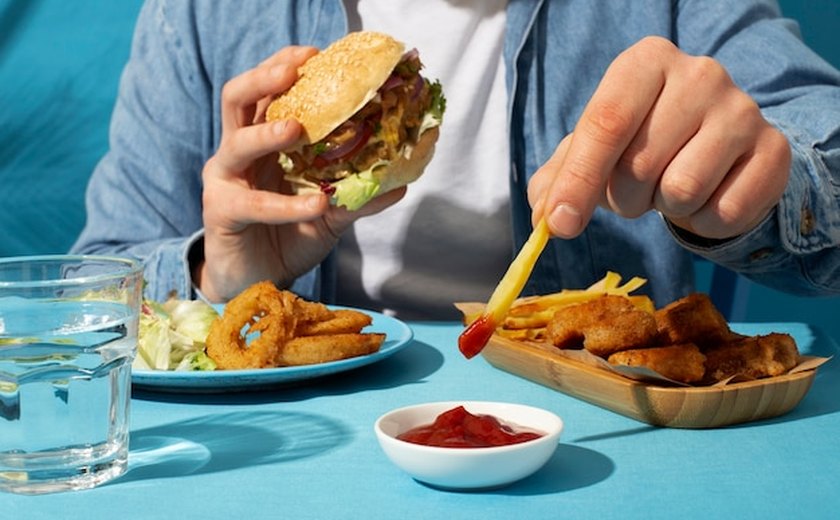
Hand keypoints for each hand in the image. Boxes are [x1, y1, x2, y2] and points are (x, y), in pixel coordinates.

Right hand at [198, 46, 405, 300]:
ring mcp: (225, 180)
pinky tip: (316, 206)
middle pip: (238, 99)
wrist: (256, 284)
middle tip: (294, 71)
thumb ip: (355, 197)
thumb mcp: (328, 216)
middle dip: (264, 79)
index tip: (315, 53)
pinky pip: (252, 203)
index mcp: (262, 142)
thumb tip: (401, 184)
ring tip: (298, 130)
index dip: (285, 68)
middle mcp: (238, 153)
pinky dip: (286, 205)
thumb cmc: (286, 239)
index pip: (268, 93)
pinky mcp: (221, 212)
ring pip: (237, 142)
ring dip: (267, 133)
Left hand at [529, 36, 790, 240]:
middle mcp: (700, 74)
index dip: (578, 180)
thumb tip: (545, 217)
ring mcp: (742, 109)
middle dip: (625, 197)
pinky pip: (723, 212)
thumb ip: (559, 180)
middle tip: (637, 188)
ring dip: (665, 207)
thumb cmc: (643, 145)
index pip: (605, 123)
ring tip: (671, 186)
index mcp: (646, 62)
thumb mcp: (595, 152)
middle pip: (639, 164)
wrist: (719, 148)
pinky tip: (708, 196)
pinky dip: (704, 221)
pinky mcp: (774, 151)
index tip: (559, 225)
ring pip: (682, 189)